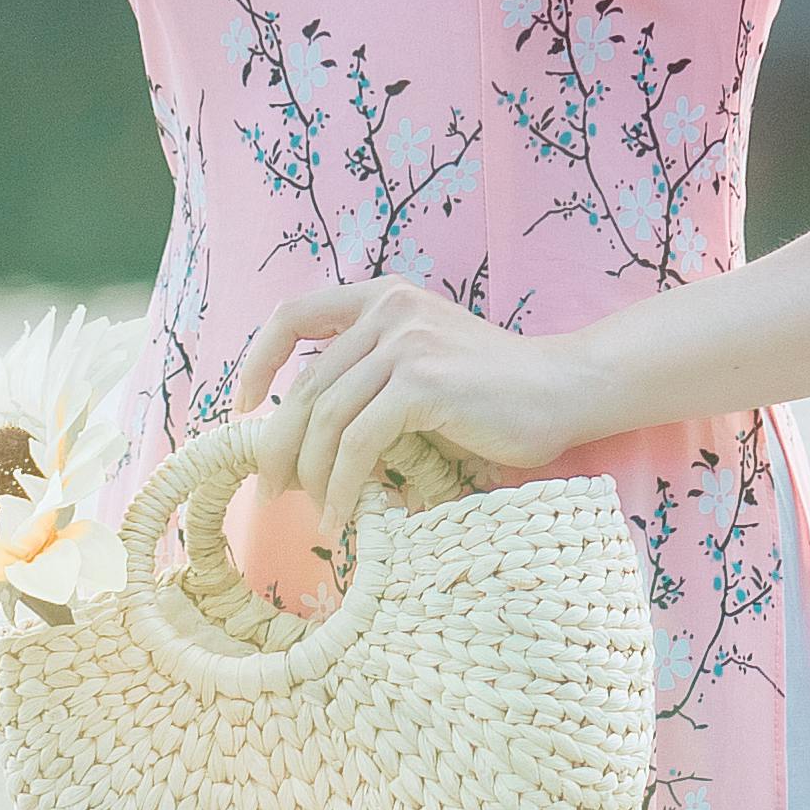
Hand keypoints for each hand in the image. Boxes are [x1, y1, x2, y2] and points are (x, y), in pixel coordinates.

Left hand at [228, 276, 597, 524]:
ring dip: (311, 474)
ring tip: (313, 511)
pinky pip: (359, 442)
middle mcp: (390, 309)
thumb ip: (371, 375)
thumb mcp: (423, 365)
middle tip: (272, 490)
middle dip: (280, 444)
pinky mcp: (424, 382)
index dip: (257, 360)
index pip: (295, 313)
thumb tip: (303, 432)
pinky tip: (344, 512)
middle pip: (304, 383)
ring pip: (326, 417)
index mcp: (385, 297)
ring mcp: (406, 342)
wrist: (565, 390)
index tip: (243, 407)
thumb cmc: (495, 392)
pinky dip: (343, 484)